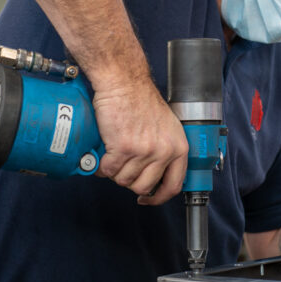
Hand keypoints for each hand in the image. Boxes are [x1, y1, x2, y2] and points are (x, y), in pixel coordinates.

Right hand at [92, 80, 188, 204]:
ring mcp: (144, 151)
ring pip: (123, 179)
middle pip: (143, 186)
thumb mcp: (166, 126)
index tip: (148, 198)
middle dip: (129, 181)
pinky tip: (105, 153)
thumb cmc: (141, 99)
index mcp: (178, 147)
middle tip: (123, 167)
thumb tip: (154, 174)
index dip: (158, 197)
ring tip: (114, 154)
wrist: (124, 82)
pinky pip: (109, 170)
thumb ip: (164, 150)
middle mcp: (164, 151)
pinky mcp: (124, 148)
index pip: (173, 185)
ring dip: (114, 170)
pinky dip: (103, 165)